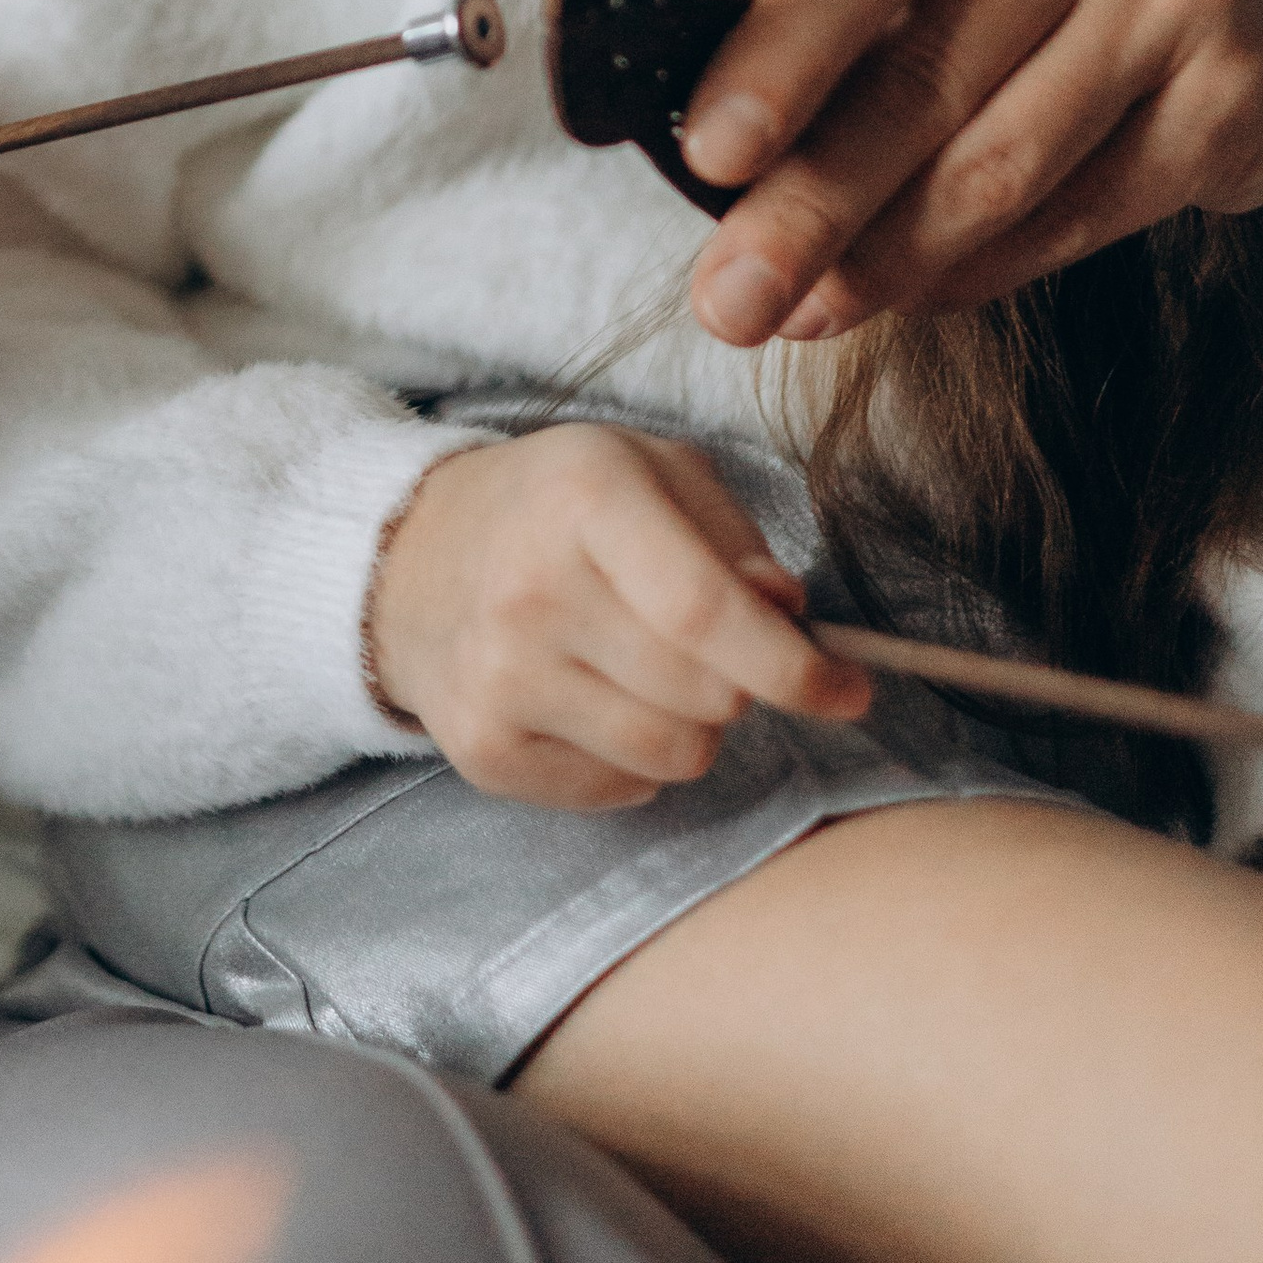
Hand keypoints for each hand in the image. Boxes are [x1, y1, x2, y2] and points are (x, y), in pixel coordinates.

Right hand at [367, 423, 868, 805]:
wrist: (412, 556)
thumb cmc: (559, 508)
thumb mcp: (653, 474)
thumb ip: (735, 539)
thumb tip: (788, 616)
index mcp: (584, 499)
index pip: (708, 614)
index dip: (796, 668)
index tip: (850, 689)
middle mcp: (529, 591)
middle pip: (705, 695)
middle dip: (742, 685)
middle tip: (714, 652)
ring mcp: (498, 678)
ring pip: (675, 754)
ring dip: (692, 726)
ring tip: (651, 673)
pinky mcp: (483, 748)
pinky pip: (622, 789)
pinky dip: (636, 757)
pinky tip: (597, 700)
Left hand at [679, 0, 1262, 349]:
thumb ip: (854, 19)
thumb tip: (731, 182)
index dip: (779, 57)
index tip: (707, 158)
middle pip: (925, 73)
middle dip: (809, 206)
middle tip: (727, 302)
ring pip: (999, 166)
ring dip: (884, 260)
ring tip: (801, 313)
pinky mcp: (1240, 93)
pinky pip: (1078, 214)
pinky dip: (983, 267)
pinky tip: (917, 291)